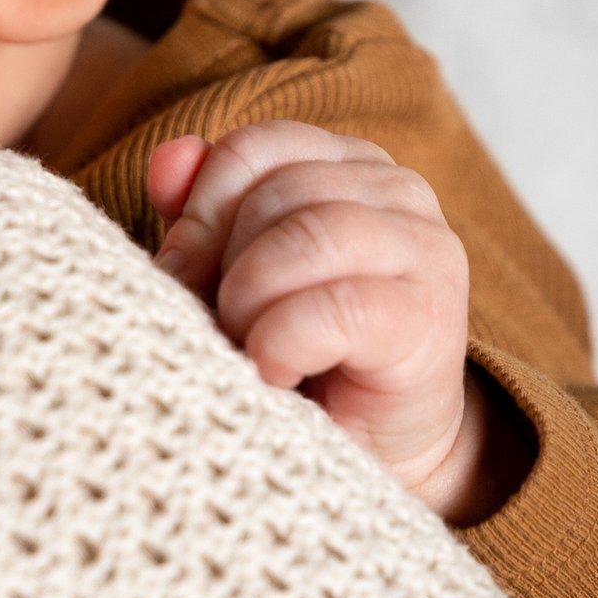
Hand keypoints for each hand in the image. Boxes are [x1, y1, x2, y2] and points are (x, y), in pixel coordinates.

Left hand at [147, 122, 516, 523]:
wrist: (372, 450)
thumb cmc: (297, 354)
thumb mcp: (232, 276)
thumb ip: (201, 213)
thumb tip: (168, 158)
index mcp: (347, 164)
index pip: (255, 147)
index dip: (204, 208)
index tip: (185, 273)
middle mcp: (398, 190)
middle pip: (276, 192)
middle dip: (225, 265)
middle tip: (221, 326)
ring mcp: (425, 248)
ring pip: (308, 236)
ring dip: (251, 302)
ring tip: (247, 348)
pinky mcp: (429, 316)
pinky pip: (337, 307)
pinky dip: (284, 342)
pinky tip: (276, 372)